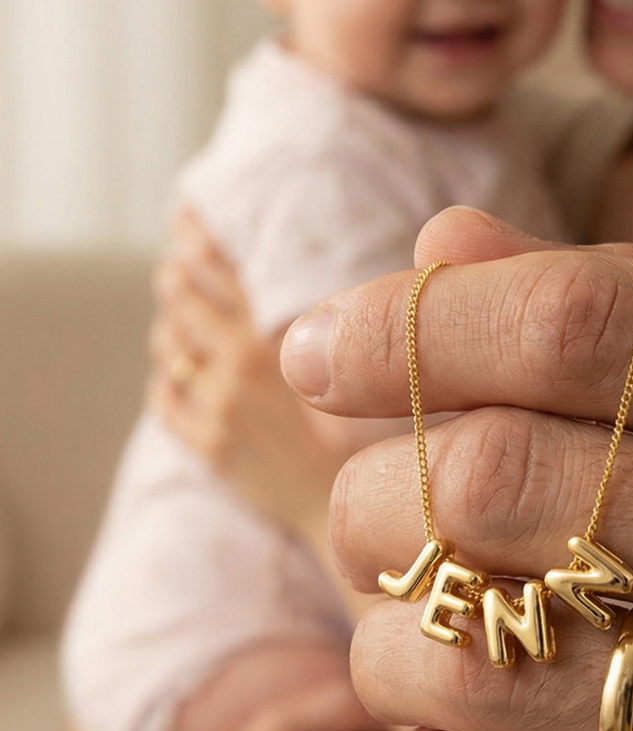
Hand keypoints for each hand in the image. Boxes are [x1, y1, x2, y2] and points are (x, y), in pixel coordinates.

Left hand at [148, 210, 347, 544]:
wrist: (353, 508)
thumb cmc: (369, 434)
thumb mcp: (350, 365)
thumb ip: (318, 326)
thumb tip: (297, 290)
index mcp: (279, 341)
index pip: (226, 274)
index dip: (201, 242)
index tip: (186, 222)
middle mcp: (238, 371)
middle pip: (185, 305)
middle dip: (175, 278)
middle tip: (172, 265)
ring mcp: (216, 410)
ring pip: (169, 350)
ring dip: (168, 326)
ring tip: (171, 315)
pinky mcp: (206, 447)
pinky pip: (164, 400)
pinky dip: (164, 379)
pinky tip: (171, 373)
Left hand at [281, 207, 632, 730]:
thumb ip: (628, 313)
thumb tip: (442, 246)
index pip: (577, 319)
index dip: (412, 323)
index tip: (317, 343)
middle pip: (507, 477)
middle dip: (373, 488)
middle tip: (355, 499)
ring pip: (491, 654)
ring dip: (387, 633)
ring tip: (395, 614)